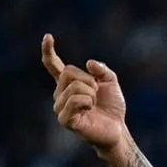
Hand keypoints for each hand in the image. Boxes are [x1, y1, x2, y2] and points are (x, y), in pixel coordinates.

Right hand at [41, 34, 127, 154]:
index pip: (53, 66)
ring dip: (90, 93)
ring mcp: (60, 107)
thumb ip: (102, 70)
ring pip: (74, 87)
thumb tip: (89, 63)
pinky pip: (75, 100)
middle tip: (96, 94)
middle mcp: (60, 94)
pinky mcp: (65, 119)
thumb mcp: (111, 83)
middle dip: (88, 80)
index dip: (49, 51)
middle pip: (68, 72)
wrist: (117, 130)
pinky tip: (90, 111)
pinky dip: (88, 102)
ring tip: (94, 105)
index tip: (48, 37)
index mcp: (68, 84)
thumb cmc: (112, 108)